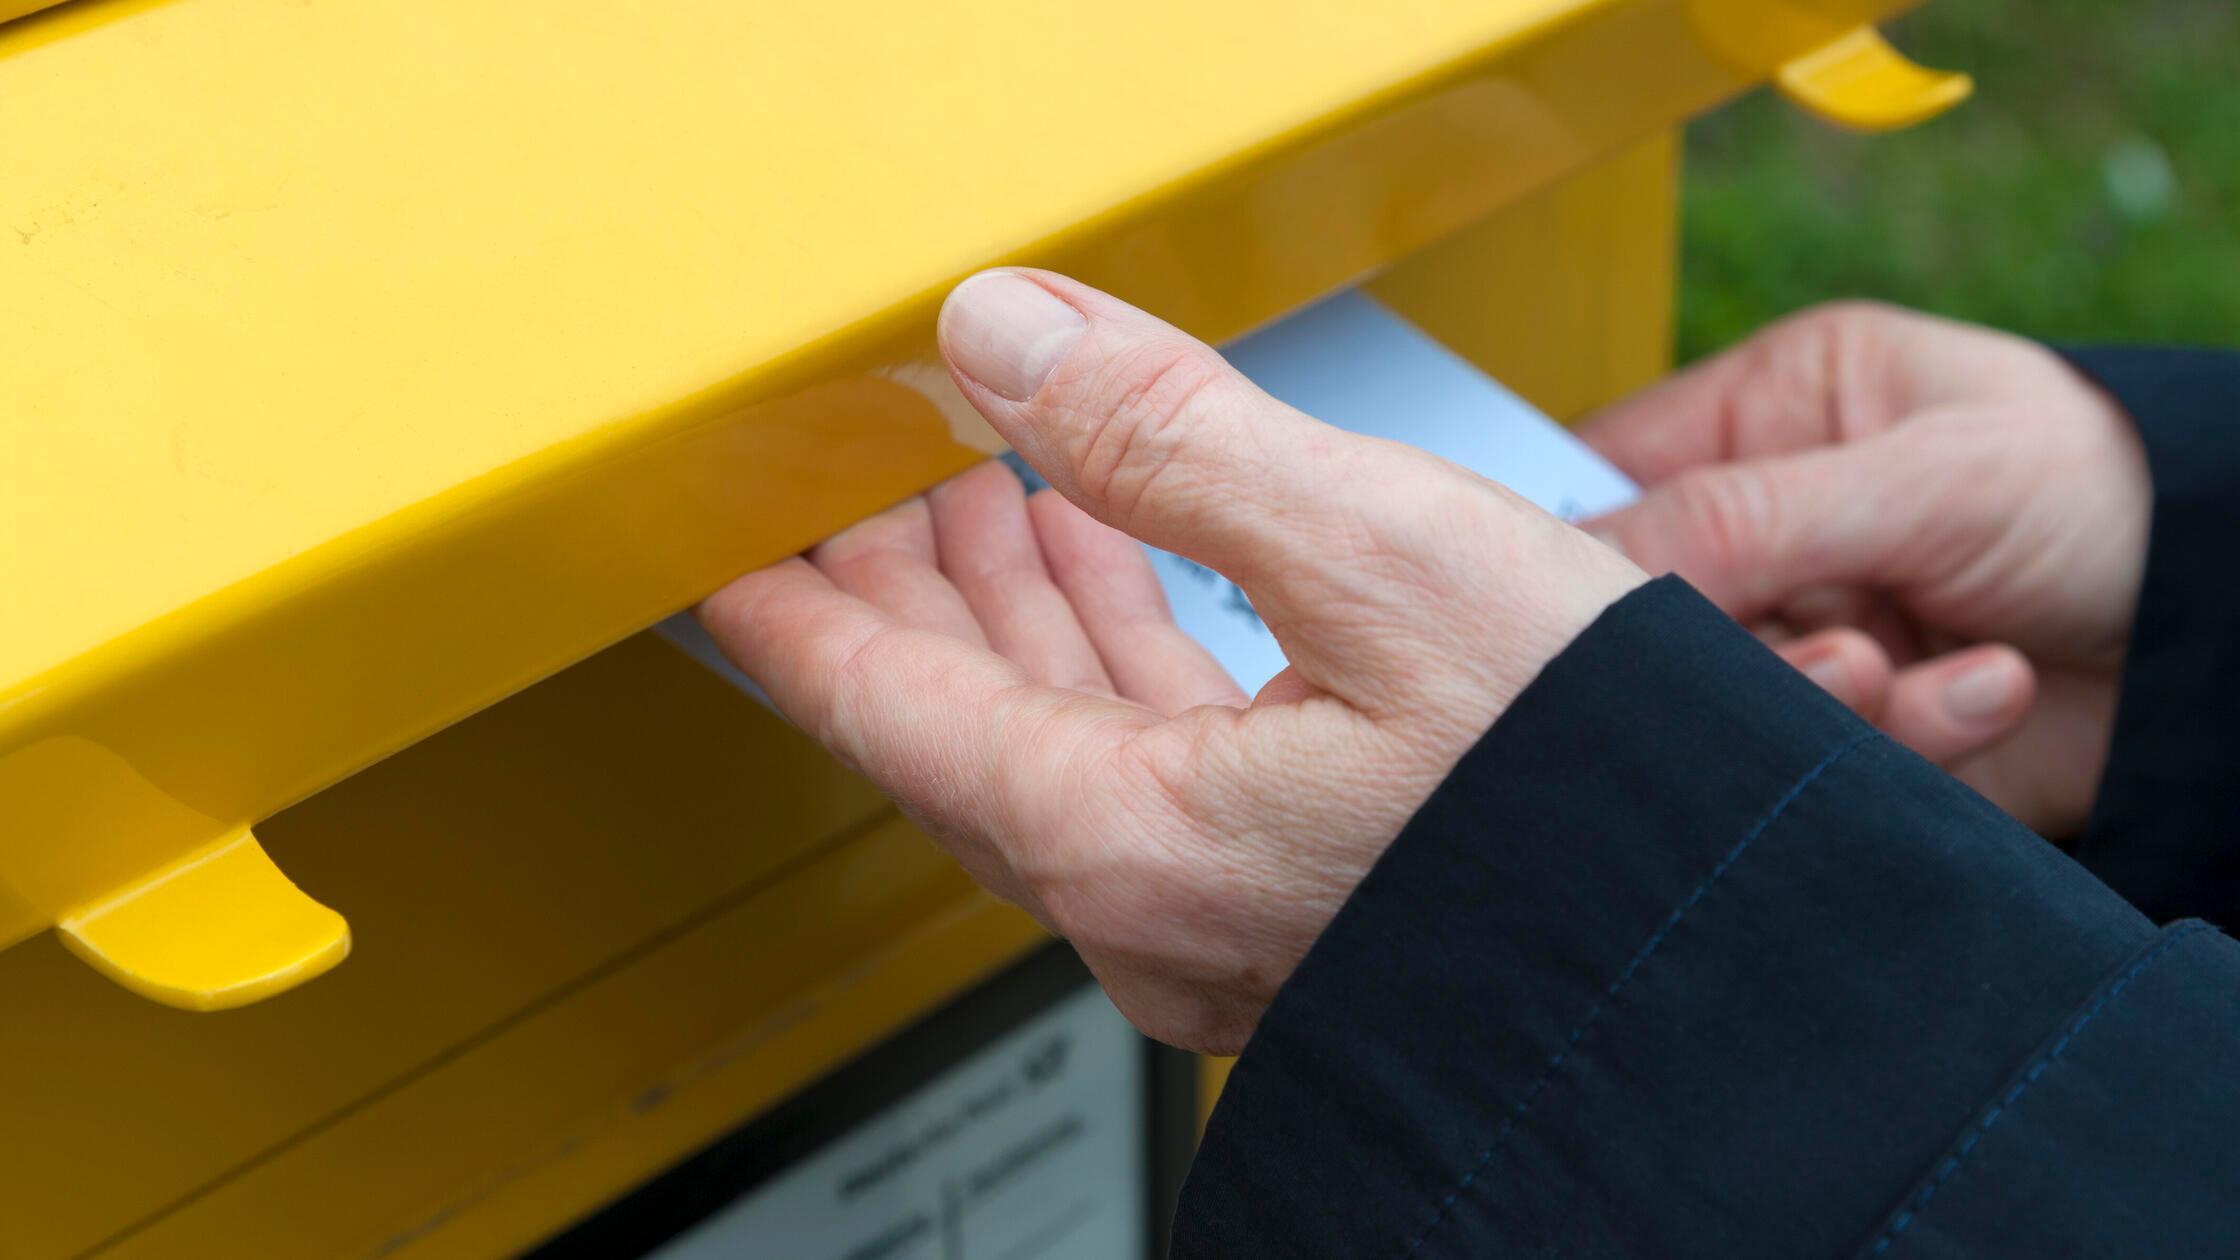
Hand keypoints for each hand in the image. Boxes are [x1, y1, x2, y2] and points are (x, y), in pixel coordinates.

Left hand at [701, 270, 1643, 1052]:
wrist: (1750, 966)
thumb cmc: (1603, 803)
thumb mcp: (1383, 560)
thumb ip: (1171, 438)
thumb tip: (1012, 335)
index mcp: (1134, 839)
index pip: (888, 708)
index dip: (796, 614)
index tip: (730, 553)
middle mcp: (1156, 907)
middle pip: (961, 728)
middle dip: (905, 588)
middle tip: (859, 479)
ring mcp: (1225, 925)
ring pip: (1062, 749)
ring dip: (1019, 613)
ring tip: (986, 495)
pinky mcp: (1299, 913)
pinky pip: (1156, 774)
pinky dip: (1123, 664)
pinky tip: (1131, 586)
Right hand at [1581, 302, 2149, 838]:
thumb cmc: (2113, 487)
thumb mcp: (1924, 474)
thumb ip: (1742, 519)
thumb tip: (1580, 571)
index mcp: (1773, 416)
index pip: (1609, 478)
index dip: (1586, 546)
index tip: (1590, 602)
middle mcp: (1779, 526)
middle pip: (1654, 609)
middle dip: (1735, 645)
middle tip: (1828, 647)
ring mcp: (1818, 628)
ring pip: (1730, 697)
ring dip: (1828, 700)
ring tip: (1912, 669)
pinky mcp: (1863, 724)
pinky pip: (1818, 756)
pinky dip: (1907, 738)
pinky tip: (1986, 688)